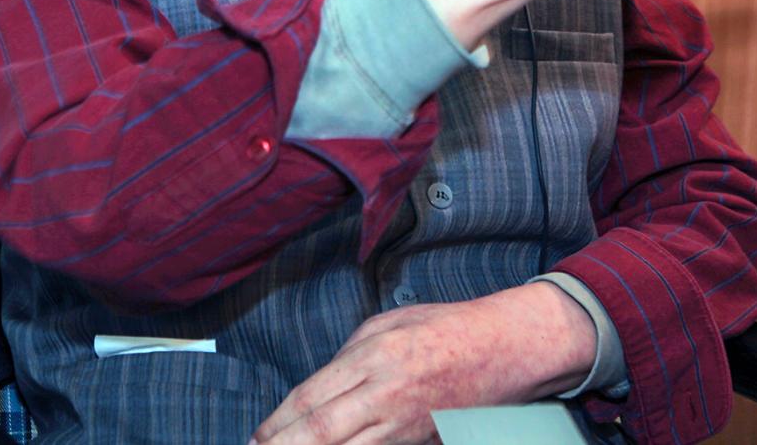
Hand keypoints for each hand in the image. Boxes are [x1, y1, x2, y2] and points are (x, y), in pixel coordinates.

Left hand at [251, 283, 595, 444]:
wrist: (499, 350)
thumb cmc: (442, 329)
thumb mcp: (388, 324)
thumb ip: (349, 356)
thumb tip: (319, 387)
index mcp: (373, 355)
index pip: (312, 397)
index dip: (279, 423)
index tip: (257, 436)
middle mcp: (384, 393)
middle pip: (321, 433)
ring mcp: (403, 425)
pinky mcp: (418, 442)